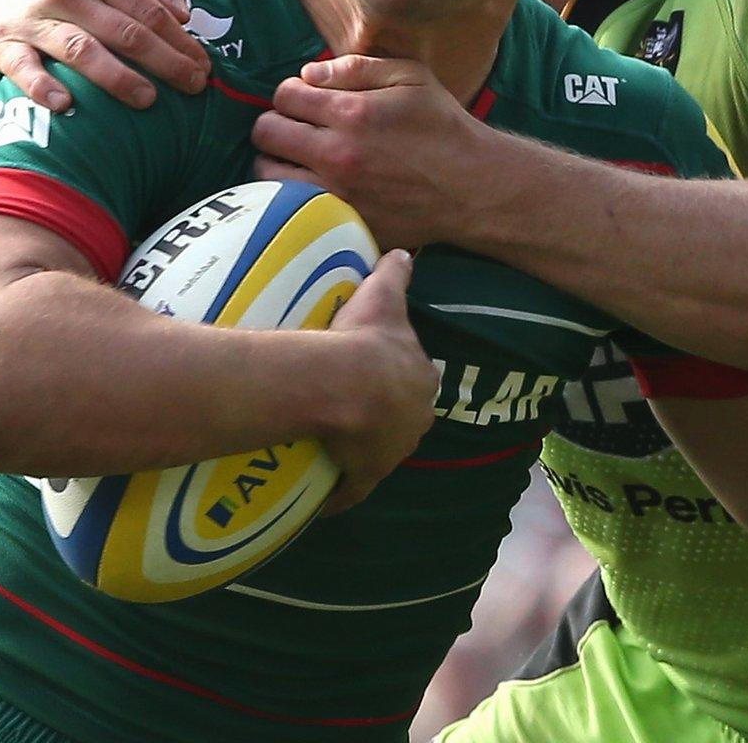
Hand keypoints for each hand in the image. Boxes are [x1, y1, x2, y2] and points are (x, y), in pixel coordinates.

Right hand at [0, 0, 211, 110]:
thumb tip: (182, 12)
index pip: (149, 10)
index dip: (181, 41)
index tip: (204, 66)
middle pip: (124, 32)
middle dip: (164, 63)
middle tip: (193, 87)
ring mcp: (31, 18)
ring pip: (81, 50)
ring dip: (116, 78)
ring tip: (148, 100)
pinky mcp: (3, 44)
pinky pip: (22, 68)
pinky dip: (40, 86)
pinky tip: (65, 105)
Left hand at [253, 56, 492, 249]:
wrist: (472, 188)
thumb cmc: (443, 128)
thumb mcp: (410, 78)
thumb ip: (356, 68)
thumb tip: (308, 73)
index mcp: (350, 114)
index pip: (284, 95)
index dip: (291, 92)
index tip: (307, 100)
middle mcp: (335, 155)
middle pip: (265, 132)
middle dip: (277, 123)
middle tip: (297, 128)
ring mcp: (335, 195)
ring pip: (267, 174)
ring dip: (278, 161)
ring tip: (299, 159)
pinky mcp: (339, 224)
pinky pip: (290, 208)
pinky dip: (292, 195)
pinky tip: (311, 187)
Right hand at [316, 249, 437, 513]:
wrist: (346, 384)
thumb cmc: (367, 338)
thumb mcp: (384, 295)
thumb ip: (397, 272)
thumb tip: (405, 252)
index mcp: (421, 381)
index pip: (416, 379)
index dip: (399, 376)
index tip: (378, 373)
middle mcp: (414, 421)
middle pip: (402, 418)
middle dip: (386, 415)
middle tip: (353, 406)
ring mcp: (391, 453)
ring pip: (379, 452)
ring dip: (364, 449)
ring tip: (336, 440)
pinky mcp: (365, 477)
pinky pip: (351, 489)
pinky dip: (341, 493)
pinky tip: (325, 495)